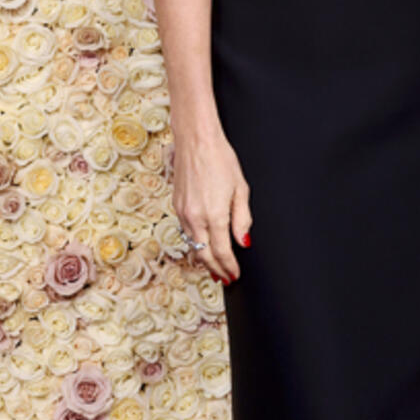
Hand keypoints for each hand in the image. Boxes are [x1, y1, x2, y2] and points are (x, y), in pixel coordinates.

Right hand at [172, 128, 251, 281]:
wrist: (196, 141)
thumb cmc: (220, 159)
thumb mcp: (241, 189)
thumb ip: (242, 218)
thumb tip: (243, 241)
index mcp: (214, 214)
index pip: (222, 252)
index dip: (229, 266)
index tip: (235, 274)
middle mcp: (195, 217)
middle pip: (204, 255)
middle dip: (216, 270)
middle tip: (225, 278)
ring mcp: (183, 212)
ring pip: (193, 246)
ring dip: (204, 260)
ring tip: (214, 269)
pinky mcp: (176, 206)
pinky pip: (186, 233)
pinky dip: (195, 244)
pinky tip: (202, 246)